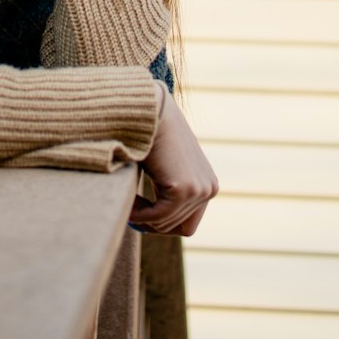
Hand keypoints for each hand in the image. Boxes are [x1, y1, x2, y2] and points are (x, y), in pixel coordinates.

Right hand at [130, 84, 218, 235]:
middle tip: (131, 211)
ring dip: (143, 217)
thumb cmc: (151, 135)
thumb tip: (154, 225)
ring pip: (166, 223)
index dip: (162, 224)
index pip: (187, 223)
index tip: (140, 215)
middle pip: (178, 227)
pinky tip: (129, 202)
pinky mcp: (184, 189)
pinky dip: (140, 214)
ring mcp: (199, 190)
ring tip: (128, 201)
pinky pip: (158, 216)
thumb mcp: (167, 167)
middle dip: (152, 223)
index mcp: (208, 184)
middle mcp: (209, 188)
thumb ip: (169, 190)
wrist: (149, 110)